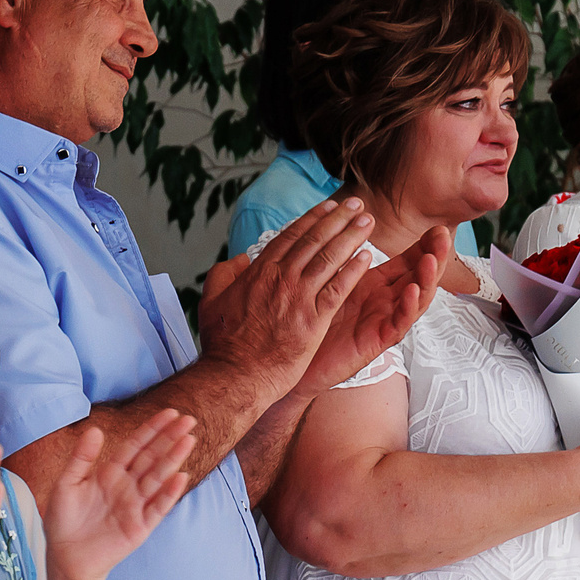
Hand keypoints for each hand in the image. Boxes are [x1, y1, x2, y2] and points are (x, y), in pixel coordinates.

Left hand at [41, 407, 194, 579]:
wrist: (65, 559)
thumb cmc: (62, 522)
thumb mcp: (66, 484)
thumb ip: (81, 458)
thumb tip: (95, 429)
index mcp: (109, 473)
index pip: (135, 446)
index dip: (152, 429)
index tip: (170, 413)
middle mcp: (126, 486)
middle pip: (152, 457)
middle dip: (169, 438)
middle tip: (188, 420)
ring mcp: (136, 506)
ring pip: (158, 478)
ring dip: (173, 459)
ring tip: (188, 440)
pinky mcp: (141, 527)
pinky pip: (158, 507)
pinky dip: (169, 493)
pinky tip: (181, 476)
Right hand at [196, 197, 377, 392]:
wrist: (235, 375)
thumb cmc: (224, 345)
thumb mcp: (212, 301)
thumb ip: (224, 275)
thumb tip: (238, 260)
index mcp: (258, 272)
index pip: (291, 236)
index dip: (313, 218)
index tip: (329, 206)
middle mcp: (280, 278)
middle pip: (314, 240)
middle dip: (338, 218)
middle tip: (355, 204)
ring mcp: (298, 297)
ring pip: (329, 258)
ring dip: (350, 236)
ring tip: (367, 222)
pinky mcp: (313, 320)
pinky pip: (338, 288)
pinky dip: (352, 270)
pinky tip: (366, 257)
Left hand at [296, 227, 447, 395]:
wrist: (298, 360)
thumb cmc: (315, 320)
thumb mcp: (333, 281)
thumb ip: (347, 257)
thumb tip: (354, 223)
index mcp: (376, 285)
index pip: (408, 261)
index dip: (423, 245)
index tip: (437, 226)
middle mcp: (385, 302)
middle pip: (419, 277)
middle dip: (433, 256)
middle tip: (443, 236)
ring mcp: (383, 321)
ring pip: (415, 299)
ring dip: (425, 279)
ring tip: (432, 260)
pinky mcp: (377, 341)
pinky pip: (398, 324)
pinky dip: (406, 307)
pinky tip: (411, 291)